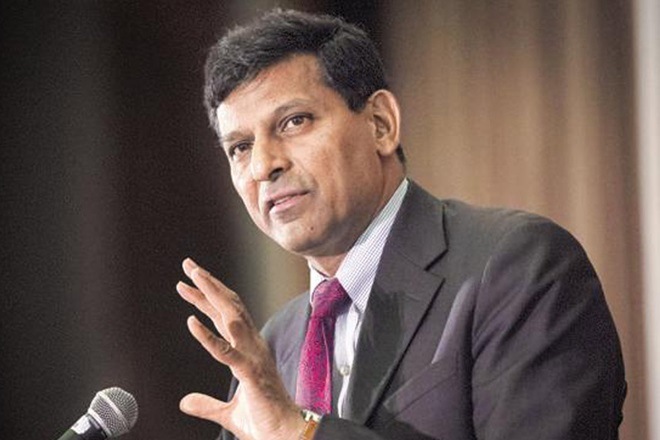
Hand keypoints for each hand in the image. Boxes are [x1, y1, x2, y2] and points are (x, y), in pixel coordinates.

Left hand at [176, 258, 304, 439]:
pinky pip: (226, 351)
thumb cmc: (263, 423)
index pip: (225, 317)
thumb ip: (206, 405)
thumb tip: (185, 402)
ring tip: (193, 277)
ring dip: (211, 295)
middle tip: (189, 265)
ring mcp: (252, 357)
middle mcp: (252, 346)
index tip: (187, 284)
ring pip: (231, 317)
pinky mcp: (250, 372)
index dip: (206, 299)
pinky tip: (191, 322)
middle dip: (208, 284)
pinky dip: (207, 336)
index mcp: (248, 351)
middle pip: (229, 307)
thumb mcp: (228, 412)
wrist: (284, 436)